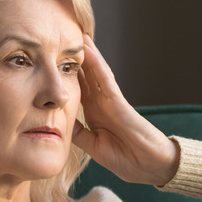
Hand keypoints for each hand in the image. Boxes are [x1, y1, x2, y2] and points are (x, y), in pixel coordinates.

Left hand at [72, 35, 178, 185]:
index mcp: (95, 114)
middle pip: (85, 76)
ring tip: (73, 33)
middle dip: (73, 59)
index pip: (78, 90)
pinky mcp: (120, 103)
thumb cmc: (127, 159)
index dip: (65, 76)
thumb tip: (60, 122)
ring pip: (94, 72)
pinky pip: (105, 80)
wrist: (151, 168)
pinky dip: (96, 64)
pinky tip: (88, 49)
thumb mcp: (94, 147)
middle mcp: (102, 103)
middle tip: (58, 38)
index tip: (50, 62)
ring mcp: (111, 101)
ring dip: (85, 53)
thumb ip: (79, 134)